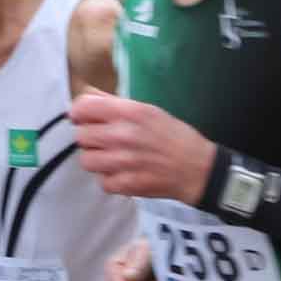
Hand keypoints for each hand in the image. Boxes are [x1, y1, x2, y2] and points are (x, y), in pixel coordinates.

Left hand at [70, 89, 218, 200]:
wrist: (200, 169)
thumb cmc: (176, 137)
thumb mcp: (150, 111)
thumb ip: (115, 103)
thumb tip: (88, 96)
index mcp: (130, 112)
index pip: (82, 107)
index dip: (80, 113)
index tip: (86, 119)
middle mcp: (123, 135)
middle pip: (81, 136)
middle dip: (91, 138)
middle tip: (106, 141)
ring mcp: (123, 162)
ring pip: (86, 160)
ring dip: (98, 160)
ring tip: (114, 159)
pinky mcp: (126, 184)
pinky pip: (102, 182)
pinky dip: (111, 180)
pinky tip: (124, 174)